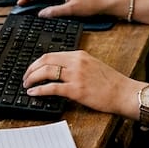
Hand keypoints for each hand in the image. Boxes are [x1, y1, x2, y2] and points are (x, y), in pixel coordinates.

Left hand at [22, 49, 137, 116]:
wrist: (123, 92)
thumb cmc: (111, 82)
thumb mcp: (93, 65)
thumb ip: (76, 65)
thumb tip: (58, 70)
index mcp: (79, 54)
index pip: (52, 54)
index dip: (38, 62)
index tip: (32, 69)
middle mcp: (76, 62)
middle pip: (45, 61)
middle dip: (31, 69)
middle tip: (25, 77)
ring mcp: (76, 75)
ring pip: (46, 72)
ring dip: (32, 78)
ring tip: (26, 84)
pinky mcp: (76, 90)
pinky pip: (52, 88)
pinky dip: (39, 90)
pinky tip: (34, 93)